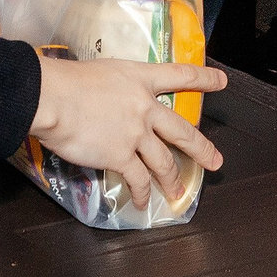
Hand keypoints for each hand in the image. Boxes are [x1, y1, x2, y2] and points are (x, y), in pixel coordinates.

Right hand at [30, 56, 226, 208]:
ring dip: (172, 180)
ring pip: (164, 161)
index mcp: (140, 78)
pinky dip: (142, 193)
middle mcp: (145, 106)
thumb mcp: (100, 73)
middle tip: (215, 160)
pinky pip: (138, 179)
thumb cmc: (66, 80)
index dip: (204, 79)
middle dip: (202, 148)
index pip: (180, 75)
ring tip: (179, 193)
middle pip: (182, 130)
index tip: (222, 82)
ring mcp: (136, 133)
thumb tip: (106, 103)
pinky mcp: (121, 156)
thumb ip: (113, 90)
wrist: (53, 97)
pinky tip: (143, 202)